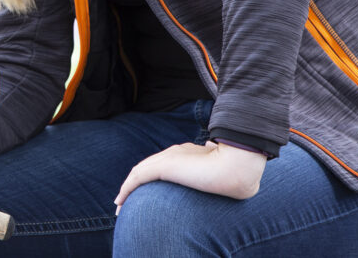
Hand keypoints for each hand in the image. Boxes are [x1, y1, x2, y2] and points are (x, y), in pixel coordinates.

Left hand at [114, 141, 266, 214]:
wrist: (237, 168)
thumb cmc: (236, 173)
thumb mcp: (222, 171)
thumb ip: (214, 170)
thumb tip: (219, 170)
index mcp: (187, 153)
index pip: (162, 165)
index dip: (150, 177)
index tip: (144, 192)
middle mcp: (174, 152)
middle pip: (146, 168)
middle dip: (133, 184)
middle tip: (124, 201)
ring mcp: (168, 157)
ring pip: (139, 173)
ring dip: (126, 189)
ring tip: (119, 205)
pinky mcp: (163, 166)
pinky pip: (137, 178)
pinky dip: (127, 188)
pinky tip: (120, 201)